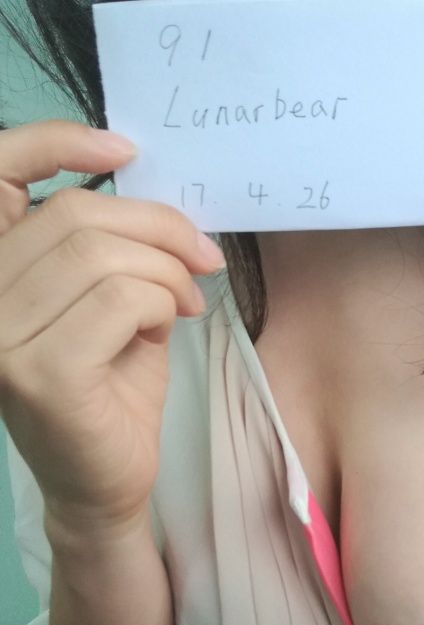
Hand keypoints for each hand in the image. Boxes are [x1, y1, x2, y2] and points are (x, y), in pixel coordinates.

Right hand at [0, 120, 225, 534]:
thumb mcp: (111, 303)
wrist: (104, 482)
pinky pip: (120, 298)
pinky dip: (161, 300)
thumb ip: (115, 251)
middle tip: (202, 258)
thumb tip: (163, 205)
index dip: (55, 142)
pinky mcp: (39, 372)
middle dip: (159, 227)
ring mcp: (0, 336)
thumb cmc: (110, 390)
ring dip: (166, 270)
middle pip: (75, 214)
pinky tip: (172, 323)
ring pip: (101, 255)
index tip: (127, 149)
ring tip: (186, 300)